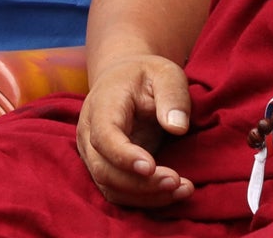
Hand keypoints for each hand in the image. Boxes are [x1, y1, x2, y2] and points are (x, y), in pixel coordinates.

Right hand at [77, 53, 196, 210]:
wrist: (125, 80)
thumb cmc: (146, 76)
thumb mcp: (165, 73)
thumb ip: (172, 95)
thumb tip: (177, 127)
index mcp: (101, 106)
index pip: (104, 136)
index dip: (124, 156)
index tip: (151, 166)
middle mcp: (89, 134)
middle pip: (104, 169)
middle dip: (141, 183)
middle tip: (177, 181)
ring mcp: (93, 155)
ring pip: (110, 187)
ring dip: (146, 196)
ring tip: (183, 190)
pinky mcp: (105, 169)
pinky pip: (119, 193)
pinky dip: (145, 199)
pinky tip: (172, 194)